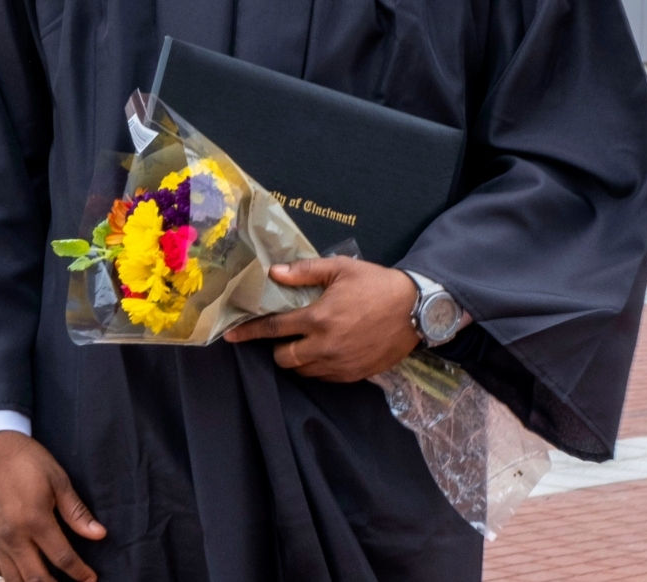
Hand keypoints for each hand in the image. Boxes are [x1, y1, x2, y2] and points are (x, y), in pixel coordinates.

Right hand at [0, 431, 105, 580]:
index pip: (62, 557)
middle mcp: (12, 535)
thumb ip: (76, 512)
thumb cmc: (28, 460)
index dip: (79, 573)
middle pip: (36, 578)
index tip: (91, 579)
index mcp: (35, 519)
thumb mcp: (59, 480)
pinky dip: (12, 576)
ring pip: (14, 580)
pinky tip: (25, 571)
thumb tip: (99, 534)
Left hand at [223, 256, 420, 382]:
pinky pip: (324, 378)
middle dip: (278, 348)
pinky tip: (324, 351)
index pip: (274, 329)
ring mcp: (340, 365)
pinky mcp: (354, 376)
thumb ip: (304, 272)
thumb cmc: (376, 283)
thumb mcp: (340, 269)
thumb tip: (273, 273)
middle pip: (285, 359)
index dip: (249, 332)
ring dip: (297, 359)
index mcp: (318, 318)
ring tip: (305, 342)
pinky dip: (317, 367)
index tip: (230, 335)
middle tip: (285, 334)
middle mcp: (325, 346)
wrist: (415, 309)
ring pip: (303, 372)